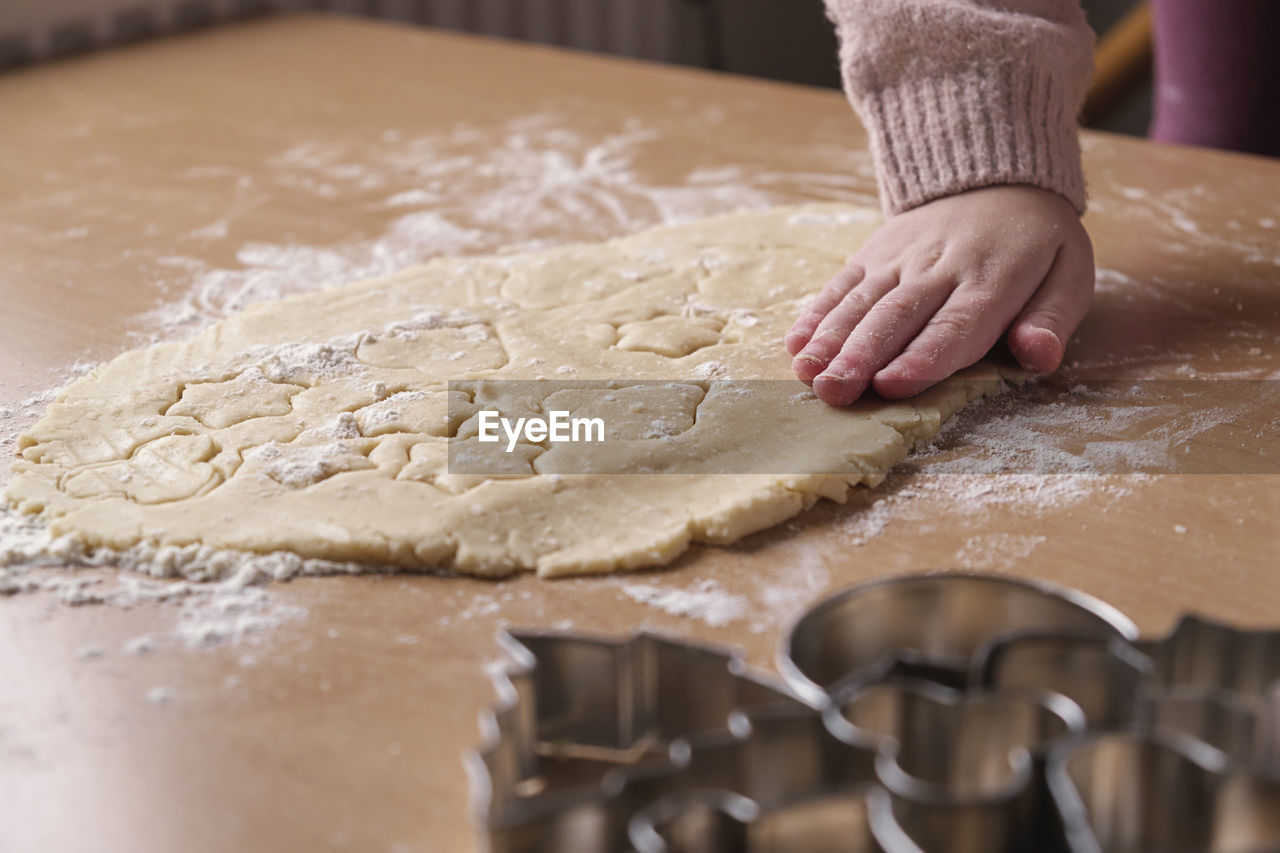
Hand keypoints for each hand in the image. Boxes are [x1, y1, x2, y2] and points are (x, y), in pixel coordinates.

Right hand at [785, 185, 1094, 404]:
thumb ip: (1053, 318)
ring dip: (831, 341)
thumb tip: (1039, 356)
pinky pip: (842, 283)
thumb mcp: (1069, 273)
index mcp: (992, 281)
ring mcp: (900, 259)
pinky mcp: (873, 253)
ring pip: (862, 302)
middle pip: (896, 317)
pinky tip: (796, 343)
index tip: (891, 385)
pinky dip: (817, 313)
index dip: (923, 357)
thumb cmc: (1035, 242)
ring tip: (808, 375)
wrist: (994, 174)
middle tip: (834, 392)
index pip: (955, 325)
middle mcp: (939, 269)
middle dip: (861, 356)